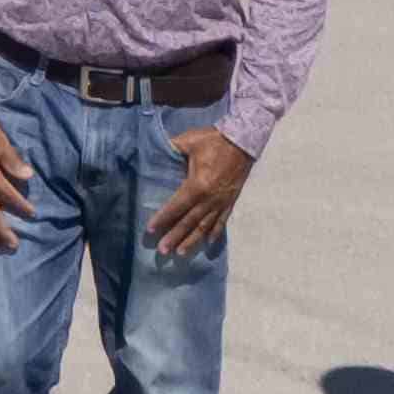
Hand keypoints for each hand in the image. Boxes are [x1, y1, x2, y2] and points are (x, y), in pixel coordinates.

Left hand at [143, 133, 253, 256]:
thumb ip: (170, 148)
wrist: (243, 139)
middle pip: (189, 222)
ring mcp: (221, 201)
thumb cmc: (213, 140)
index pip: (176, 206)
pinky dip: (214, 233)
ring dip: (192, 240)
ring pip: (205, 226)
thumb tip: (152, 152)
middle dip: (174, 237)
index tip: (150, 230)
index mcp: (197, 185)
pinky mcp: (231, 200)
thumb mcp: (188, 141)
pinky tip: (208, 243)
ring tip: (180, 253)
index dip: (162, 218)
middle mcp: (210, 198)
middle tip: (162, 250)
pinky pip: (222, 221)